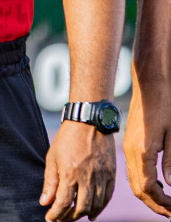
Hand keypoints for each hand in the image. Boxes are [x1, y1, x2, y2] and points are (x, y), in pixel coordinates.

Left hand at [41, 120, 115, 220]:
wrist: (89, 123)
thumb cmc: (67, 139)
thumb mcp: (52, 158)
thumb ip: (49, 182)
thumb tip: (44, 202)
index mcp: (70, 173)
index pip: (63, 202)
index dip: (56, 214)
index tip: (50, 219)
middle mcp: (87, 178)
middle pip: (81, 208)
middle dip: (70, 217)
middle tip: (62, 219)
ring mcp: (101, 177)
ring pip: (96, 205)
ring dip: (85, 214)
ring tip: (74, 216)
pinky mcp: (111, 175)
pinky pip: (107, 197)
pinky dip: (100, 207)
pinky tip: (93, 212)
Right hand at [126, 87, 170, 215]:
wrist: (150, 85)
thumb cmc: (165, 106)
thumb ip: (170, 161)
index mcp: (142, 151)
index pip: (148, 188)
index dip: (162, 203)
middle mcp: (131, 152)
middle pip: (138, 189)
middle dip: (154, 204)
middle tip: (170, 213)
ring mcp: (128, 148)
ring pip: (134, 181)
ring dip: (149, 195)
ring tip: (165, 203)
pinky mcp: (130, 144)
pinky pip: (133, 171)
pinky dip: (144, 184)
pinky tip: (158, 184)